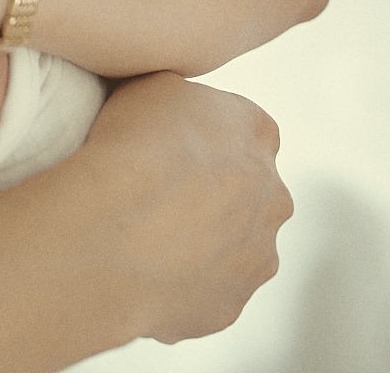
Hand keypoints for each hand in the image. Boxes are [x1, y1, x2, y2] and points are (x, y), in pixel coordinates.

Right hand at [84, 72, 291, 344]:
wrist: (117, 230)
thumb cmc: (132, 150)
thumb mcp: (153, 83)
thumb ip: (181, 96)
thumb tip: (173, 109)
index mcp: (256, 132)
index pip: (245, 128)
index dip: (206, 135)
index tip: (173, 143)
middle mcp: (272, 197)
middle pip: (250, 192)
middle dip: (215, 194)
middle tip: (162, 191)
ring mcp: (255, 258)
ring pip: (234, 248)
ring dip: (202, 242)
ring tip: (146, 235)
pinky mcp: (230, 306)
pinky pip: (207, 291)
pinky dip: (182, 282)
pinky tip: (142, 266)